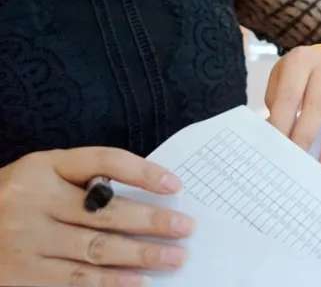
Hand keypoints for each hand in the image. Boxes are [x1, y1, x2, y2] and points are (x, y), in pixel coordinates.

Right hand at [0, 147, 192, 286]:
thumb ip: (84, 181)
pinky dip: (112, 281)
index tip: (175, 185)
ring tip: (174, 257)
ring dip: (141, 255)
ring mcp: (27, 239)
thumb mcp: (43, 175)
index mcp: (45, 166)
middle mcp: (35, 200)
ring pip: (97, 248)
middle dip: (152, 221)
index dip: (143, 172)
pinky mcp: (22, 273)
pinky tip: (140, 281)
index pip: (104, 162)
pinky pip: (77, 278)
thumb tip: (144, 196)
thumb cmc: (17, 198)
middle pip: (107, 211)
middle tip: (185, 227)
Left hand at [265, 43, 320, 169]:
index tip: (276, 148)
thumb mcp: (282, 78)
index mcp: (301, 61)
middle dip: (306, 136)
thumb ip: (277, 105)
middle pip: (318, 105)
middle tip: (297, 162)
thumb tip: (274, 139)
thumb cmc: (301, 76)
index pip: (290, 95)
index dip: (283, 122)